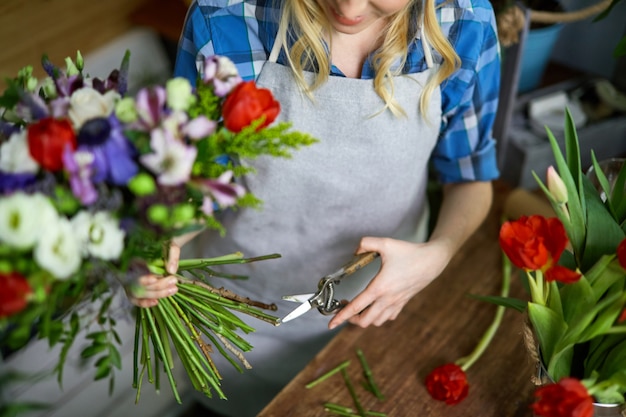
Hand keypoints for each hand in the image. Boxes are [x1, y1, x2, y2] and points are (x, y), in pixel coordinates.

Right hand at [127, 242, 180, 307]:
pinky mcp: (133, 287)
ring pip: (138, 294)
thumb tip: (171, 270)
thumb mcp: (170, 245)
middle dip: (158, 286)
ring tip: (173, 289)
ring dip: (156, 294)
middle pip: (138, 285)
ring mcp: (129, 279)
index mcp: (132, 256)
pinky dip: (144, 302)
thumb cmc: (164, 244)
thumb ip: (172, 255)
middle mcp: (126, 269)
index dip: (143, 279)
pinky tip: (156, 302)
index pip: (133, 272)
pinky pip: (135, 299)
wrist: (161, 245)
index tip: (155, 279)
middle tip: (173, 281)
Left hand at [328, 236, 451, 328]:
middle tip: (345, 308)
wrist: (432, 261)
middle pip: (365, 321)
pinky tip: (376, 307)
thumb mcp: (386, 243)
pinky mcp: (403, 303)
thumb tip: (355, 250)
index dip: (341, 316)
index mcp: (379, 287)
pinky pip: (388, 317)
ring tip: (358, 308)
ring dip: (365, 319)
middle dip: (351, 319)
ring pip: (376, 322)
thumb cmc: (409, 253)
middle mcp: (387, 299)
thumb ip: (366, 243)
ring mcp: (396, 303)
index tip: (331, 324)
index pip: (356, 307)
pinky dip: (379, 317)